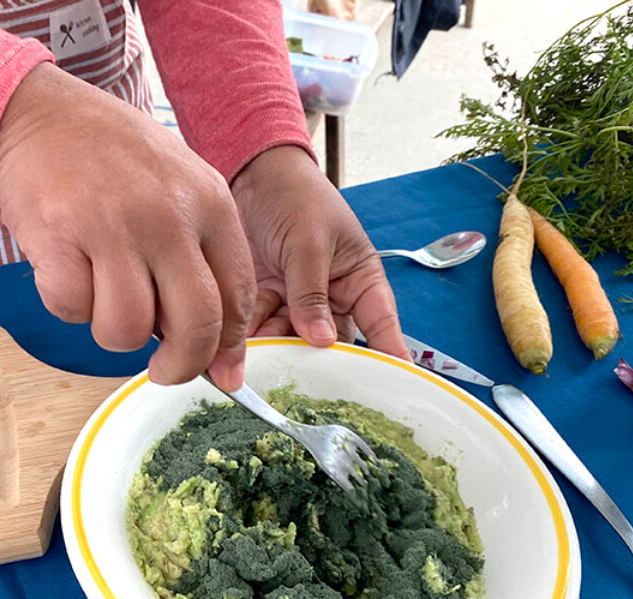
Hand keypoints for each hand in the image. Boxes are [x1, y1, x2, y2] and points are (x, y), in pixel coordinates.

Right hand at [0, 63, 255, 390]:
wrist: (39, 112)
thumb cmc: (112, 160)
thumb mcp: (177, 188)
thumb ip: (201, 257)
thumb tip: (215, 350)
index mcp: (209, 203)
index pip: (237, 297)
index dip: (228, 348)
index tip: (220, 374)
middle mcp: (167, 215)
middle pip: (195, 324)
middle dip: (181, 365)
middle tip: (163, 370)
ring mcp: (112, 225)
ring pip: (126, 329)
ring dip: (112, 332)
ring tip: (102, 295)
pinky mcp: (58, 236)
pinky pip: (71, 309)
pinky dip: (67, 304)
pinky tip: (66, 267)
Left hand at [229, 145, 406, 358]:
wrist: (250, 177)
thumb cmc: (295, 196)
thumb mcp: (309, 242)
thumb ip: (311, 292)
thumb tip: (322, 340)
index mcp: (360, 280)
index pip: (381, 325)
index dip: (389, 356)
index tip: (394, 387)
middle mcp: (332, 298)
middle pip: (332, 346)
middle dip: (314, 362)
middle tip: (300, 379)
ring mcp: (298, 302)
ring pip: (292, 343)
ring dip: (277, 351)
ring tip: (259, 355)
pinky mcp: (266, 302)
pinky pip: (262, 331)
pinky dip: (252, 339)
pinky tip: (238, 345)